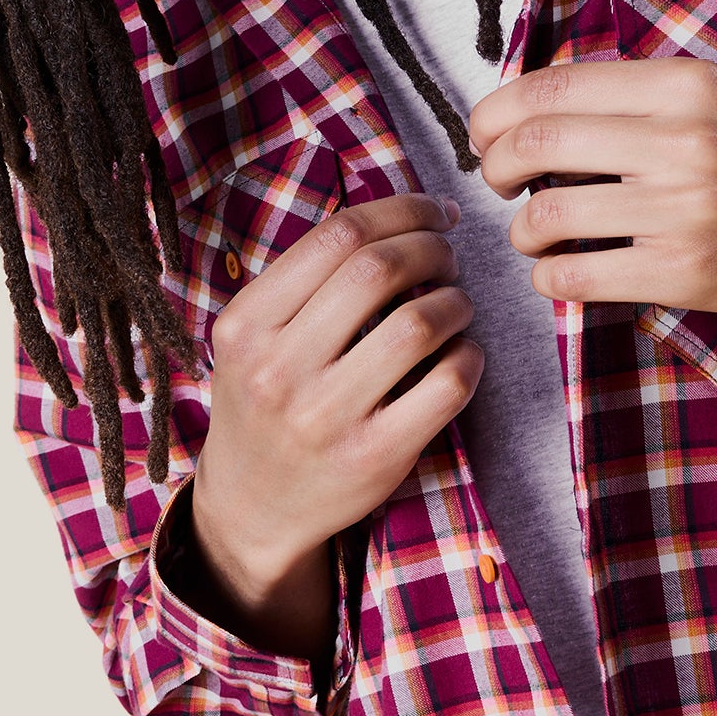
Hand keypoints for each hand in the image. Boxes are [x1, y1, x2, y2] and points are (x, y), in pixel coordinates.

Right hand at [191, 192, 481, 644]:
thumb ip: (308, 280)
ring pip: (419, 324)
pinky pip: (447, 384)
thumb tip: (406, 214)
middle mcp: (278, 369)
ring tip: (457, 304)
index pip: (338, 234)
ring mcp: (325, 417)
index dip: (403, 209)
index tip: (435, 211)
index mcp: (246, 325)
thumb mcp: (254, 337)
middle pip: (380, 269)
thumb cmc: (267, 401)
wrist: (252, 506)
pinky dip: (470, 355)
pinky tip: (463, 352)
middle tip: (449, 255)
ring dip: (456, 301)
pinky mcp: (374, 457)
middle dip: (433, 247)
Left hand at [467, 58, 716, 314]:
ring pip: (546, 214)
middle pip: (535, 143)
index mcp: (684, 85)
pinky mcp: (686, 274)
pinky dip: (549, 275)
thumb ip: (636, 95)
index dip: (496, 110)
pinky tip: (561, 270)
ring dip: (522, 228)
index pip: (552, 85)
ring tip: (535, 231)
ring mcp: (683, 211)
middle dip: (495, 165)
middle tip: (500, 181)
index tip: (485, 131)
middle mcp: (682, 141)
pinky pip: (575, 276)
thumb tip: (534, 105)